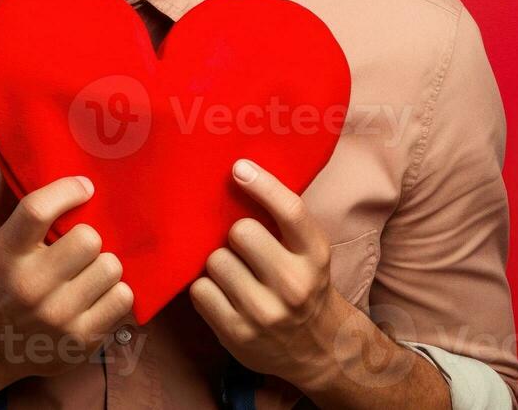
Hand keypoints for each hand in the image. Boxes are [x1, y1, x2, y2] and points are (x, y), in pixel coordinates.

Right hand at [0, 175, 133, 387]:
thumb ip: (6, 193)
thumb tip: (18, 143)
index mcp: (5, 253)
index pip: (38, 208)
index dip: (68, 190)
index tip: (84, 187)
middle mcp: (29, 286)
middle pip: (89, 238)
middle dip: (90, 237)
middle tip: (83, 244)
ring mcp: (57, 316)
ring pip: (112, 267)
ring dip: (105, 266)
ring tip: (90, 271)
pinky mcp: (81, 340)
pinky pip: (124, 299)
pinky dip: (116, 294)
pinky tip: (98, 294)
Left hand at [188, 159, 353, 390]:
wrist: (317, 349)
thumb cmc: (304, 285)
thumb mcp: (309, 252)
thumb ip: (282, 220)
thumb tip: (239, 172)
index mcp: (315, 255)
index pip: (290, 210)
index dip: (262, 184)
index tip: (239, 168)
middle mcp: (293, 284)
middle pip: (241, 232)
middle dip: (234, 235)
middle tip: (240, 245)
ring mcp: (264, 312)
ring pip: (215, 261)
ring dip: (218, 262)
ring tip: (232, 272)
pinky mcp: (236, 333)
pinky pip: (200, 290)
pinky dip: (205, 287)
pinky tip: (221, 293)